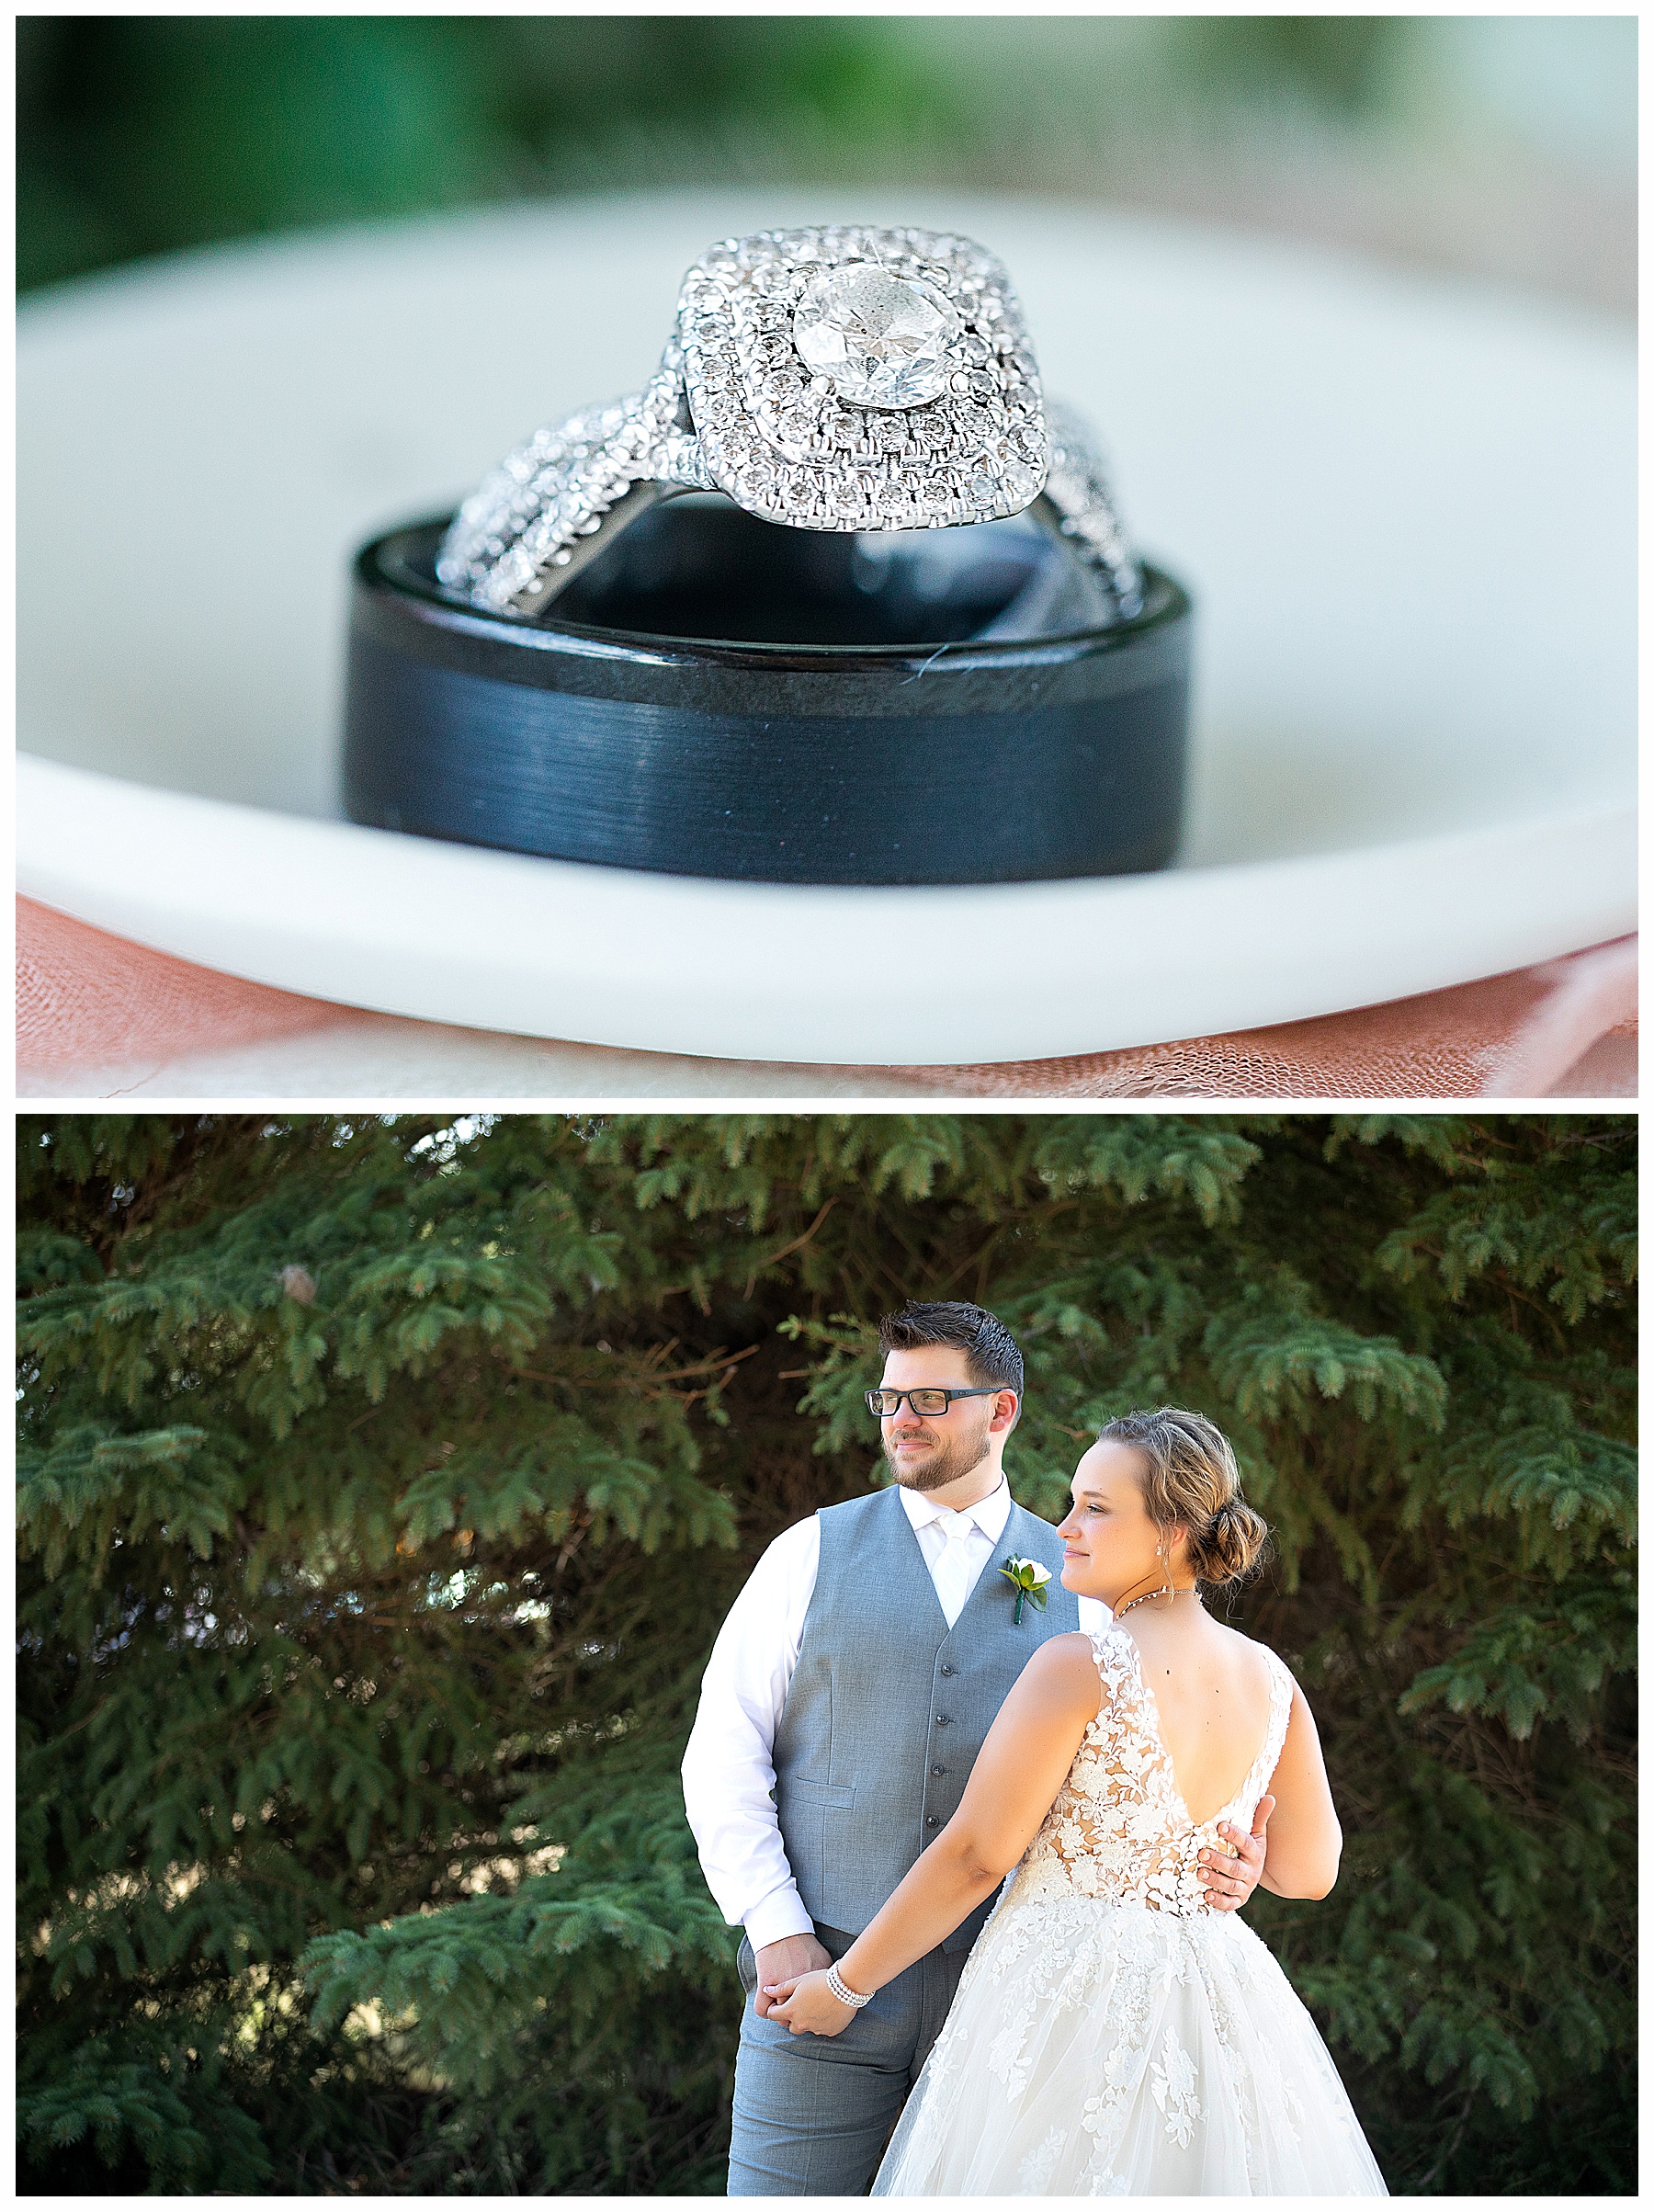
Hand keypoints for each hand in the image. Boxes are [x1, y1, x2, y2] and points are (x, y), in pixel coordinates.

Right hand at [752, 1933, 830, 2017]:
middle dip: (795, 2018)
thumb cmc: (804, 1944)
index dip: (811, 2016)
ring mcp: (781, 1988)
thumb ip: (826, 1977)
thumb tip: (832, 1989)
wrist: (784, 1928)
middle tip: (794, 2011)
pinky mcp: (765, 1983)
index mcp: (815, 1986)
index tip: (808, 2012)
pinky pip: (761, 2009)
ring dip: (780, 2013)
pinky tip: (767, 2004)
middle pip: (796, 2021)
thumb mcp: (822, 1959)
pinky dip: (764, 2010)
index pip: (816, 2015)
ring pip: (779, 2017)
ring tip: (780, 2006)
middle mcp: (799, 1991)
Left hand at [767, 1967, 858, 2036]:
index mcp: (791, 2011)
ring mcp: (817, 2029)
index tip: (777, 2003)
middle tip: (800, 2004)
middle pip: (790, 2026)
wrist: (846, 1986)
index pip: (773, 2016)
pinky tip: (828, 2008)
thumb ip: (781, 1988)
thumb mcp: (798, 1980)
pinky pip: (822, 2029)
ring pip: (807, 2028)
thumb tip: (766, 1990)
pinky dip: (822, 2022)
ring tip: (816, 2004)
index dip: (773, 2009)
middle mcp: (802, 2024)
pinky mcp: (831, 2031)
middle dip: (792, 2018)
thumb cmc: (820, 1979)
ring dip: (808, 2020)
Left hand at [1198, 1793, 1272, 1910]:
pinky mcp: (1238, 1900)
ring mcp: (1245, 1887)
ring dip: (1215, 1879)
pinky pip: (1230, 1903)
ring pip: (1230, 1885)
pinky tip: (1206, 1895)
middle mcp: (1251, 1871)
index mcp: (1255, 1853)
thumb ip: (1258, 1817)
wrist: (1252, 1875)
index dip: (1234, 1835)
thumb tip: (1269, 1797)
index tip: (1220, 1826)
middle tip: (1202, 1852)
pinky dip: (1219, 1901)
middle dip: (1218, 1860)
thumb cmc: (1249, 1850)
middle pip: (1235, 1867)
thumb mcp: (1256, 1834)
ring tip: (1199, 1871)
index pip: (1246, 1843)